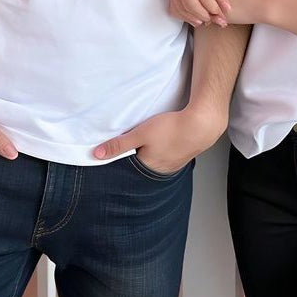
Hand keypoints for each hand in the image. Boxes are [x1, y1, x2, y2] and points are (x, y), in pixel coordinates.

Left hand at [94, 104, 226, 173]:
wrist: (201, 125)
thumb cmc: (171, 129)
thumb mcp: (140, 134)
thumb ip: (119, 145)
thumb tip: (96, 154)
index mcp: (147, 168)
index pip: (128, 168)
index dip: (122, 160)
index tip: (116, 153)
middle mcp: (159, 171)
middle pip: (141, 166)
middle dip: (135, 158)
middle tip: (133, 146)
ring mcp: (172, 165)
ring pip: (154, 161)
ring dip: (150, 154)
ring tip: (148, 143)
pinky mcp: (181, 156)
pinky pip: (166, 157)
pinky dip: (162, 151)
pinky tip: (164, 141)